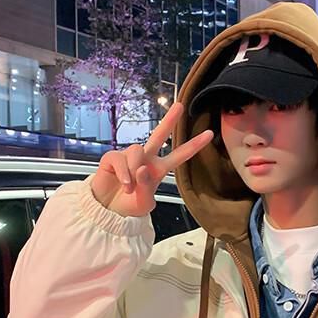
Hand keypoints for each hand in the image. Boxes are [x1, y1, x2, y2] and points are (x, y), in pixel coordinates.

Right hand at [91, 101, 212, 217]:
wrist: (107, 211)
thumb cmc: (128, 207)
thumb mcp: (144, 203)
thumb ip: (146, 187)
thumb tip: (142, 168)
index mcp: (158, 170)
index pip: (179, 156)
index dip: (193, 145)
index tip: (209, 134)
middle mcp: (145, 159)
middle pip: (159, 135)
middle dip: (169, 120)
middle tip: (180, 106)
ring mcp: (129, 157)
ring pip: (137, 150)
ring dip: (135, 170)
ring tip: (130, 187)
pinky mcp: (113, 157)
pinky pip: (121, 159)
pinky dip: (124, 174)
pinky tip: (123, 184)